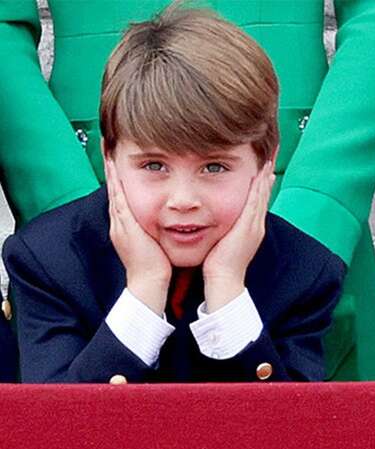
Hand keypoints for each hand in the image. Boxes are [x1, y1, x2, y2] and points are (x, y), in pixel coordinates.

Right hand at [106, 160, 170, 313]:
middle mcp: (121, 222)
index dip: (119, 177)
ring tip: (108, 149)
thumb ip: (160, 228)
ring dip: (111, 170)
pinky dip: (115, 182)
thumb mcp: (157, 241)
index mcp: (128, 225)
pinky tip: (114, 167)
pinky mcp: (124, 225)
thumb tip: (172, 218)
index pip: (122, 195)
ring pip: (114, 190)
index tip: (119, 159)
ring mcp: (120, 223)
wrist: (150, 284)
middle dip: (111, 168)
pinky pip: (117, 198)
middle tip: (108, 146)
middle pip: (114, 188)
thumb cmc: (158, 266)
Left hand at [203, 161, 275, 311]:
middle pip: (263, 195)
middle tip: (270, 158)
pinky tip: (260, 174)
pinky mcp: (250, 226)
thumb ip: (220, 230)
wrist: (224, 280)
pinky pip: (257, 202)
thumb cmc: (218, 265)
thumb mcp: (222, 243)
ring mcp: (255, 225)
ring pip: (262, 196)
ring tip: (268, 161)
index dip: (260, 185)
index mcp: (250, 229)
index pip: (256, 202)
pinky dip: (260, 187)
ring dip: (265, 178)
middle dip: (266, 177)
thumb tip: (211, 222)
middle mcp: (256, 225)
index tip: (262, 170)